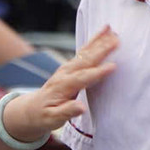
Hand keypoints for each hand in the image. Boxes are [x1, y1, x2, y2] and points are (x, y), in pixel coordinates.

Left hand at [2, 27, 117, 141]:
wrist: (32, 109)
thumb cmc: (44, 115)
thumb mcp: (53, 119)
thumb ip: (67, 112)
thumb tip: (81, 107)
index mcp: (62, 86)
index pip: (82, 78)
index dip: (97, 73)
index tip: (113, 66)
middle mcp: (65, 73)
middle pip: (85, 60)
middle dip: (101, 50)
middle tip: (116, 41)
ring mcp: (67, 67)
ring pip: (85, 52)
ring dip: (98, 41)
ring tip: (111, 30)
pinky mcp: (70, 65)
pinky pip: (84, 51)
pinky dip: (94, 41)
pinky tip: (103, 33)